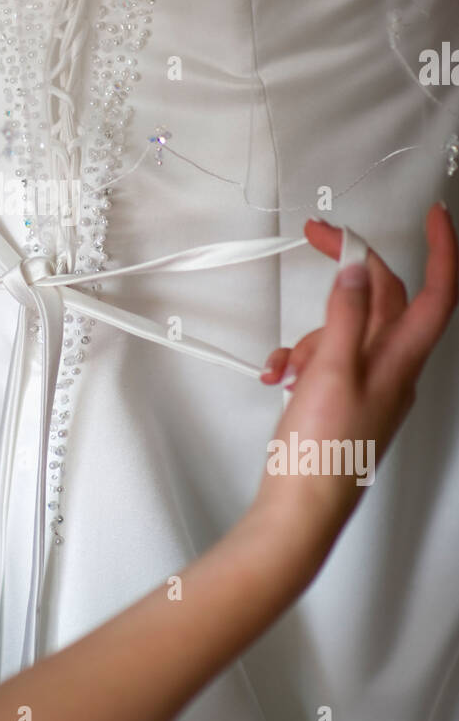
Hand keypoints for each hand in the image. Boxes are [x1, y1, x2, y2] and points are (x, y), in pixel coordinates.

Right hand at [254, 205, 457, 545]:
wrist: (301, 506)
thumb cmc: (323, 452)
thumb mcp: (331, 370)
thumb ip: (344, 314)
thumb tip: (355, 268)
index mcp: (400, 360)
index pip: (437, 292)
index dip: (441, 249)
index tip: (433, 215)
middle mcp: (392, 369)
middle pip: (381, 300)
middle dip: (348, 271)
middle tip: (317, 237)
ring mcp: (368, 384)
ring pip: (345, 329)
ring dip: (310, 332)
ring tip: (286, 363)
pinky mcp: (344, 398)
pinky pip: (326, 358)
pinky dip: (300, 358)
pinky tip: (280, 376)